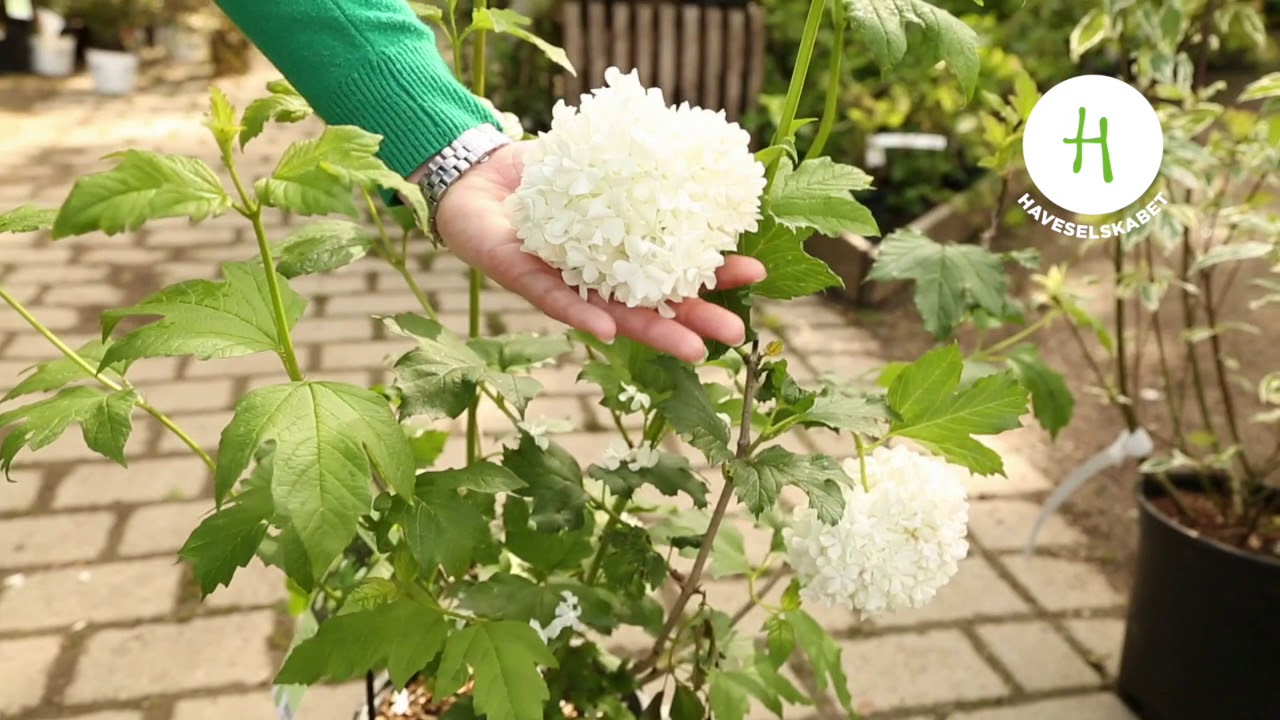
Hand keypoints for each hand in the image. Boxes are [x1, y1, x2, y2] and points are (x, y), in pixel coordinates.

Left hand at [434, 141, 766, 362]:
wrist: (473, 168)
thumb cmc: (540, 171)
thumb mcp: (598, 162)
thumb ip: (636, 168)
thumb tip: (696, 152)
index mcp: (618, 250)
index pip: (672, 267)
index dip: (711, 273)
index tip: (755, 273)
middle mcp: (594, 274)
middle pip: (650, 302)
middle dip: (694, 320)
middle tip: (737, 336)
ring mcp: (561, 279)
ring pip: (611, 312)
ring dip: (651, 332)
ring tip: (692, 351)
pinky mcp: (520, 274)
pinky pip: (554, 297)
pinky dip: (580, 312)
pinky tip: (608, 330)